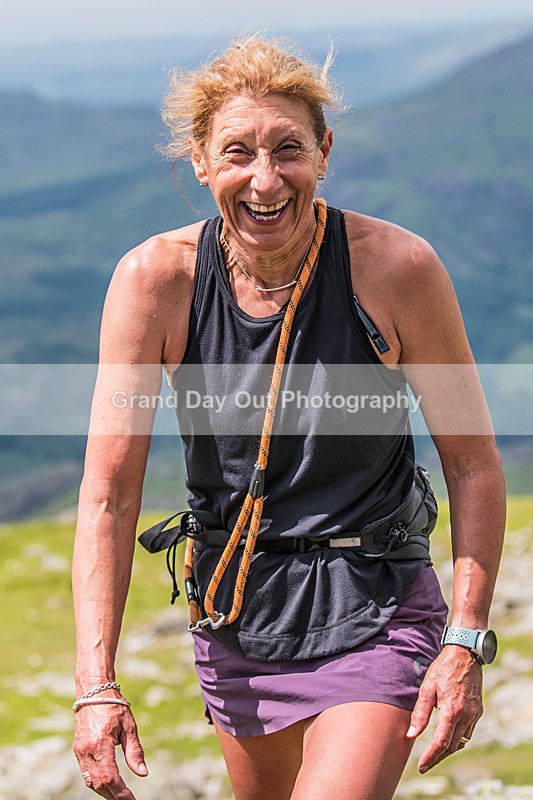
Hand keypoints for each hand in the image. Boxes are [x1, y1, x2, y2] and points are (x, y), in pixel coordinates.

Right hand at [73, 703, 147, 798]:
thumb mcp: (129, 726)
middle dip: (113, 795)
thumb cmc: (114, 706)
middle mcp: (86, 751)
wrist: (93, 692)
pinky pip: (86, 772)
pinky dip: (97, 781)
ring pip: (90, 781)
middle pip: (98, 784)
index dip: (121, 793)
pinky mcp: (78, 750)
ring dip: (104, 791)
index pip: (110, 778)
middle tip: (127, 799)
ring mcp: (80, 751)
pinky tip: (108, 782)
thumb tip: (143, 774)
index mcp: (100, 745)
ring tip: (119, 795)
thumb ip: (135, 751)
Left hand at [406, 646, 482, 772]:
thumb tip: (411, 734)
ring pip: (461, 741)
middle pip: (452, 746)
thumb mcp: (427, 687)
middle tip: (425, 765)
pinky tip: (448, 737)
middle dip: (438, 758)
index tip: (422, 767)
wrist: (465, 654)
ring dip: (448, 750)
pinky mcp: (478, 710)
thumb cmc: (443, 668)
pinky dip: (457, 739)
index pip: (441, 743)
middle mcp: (466, 715)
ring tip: (434, 754)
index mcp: (452, 710)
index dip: (431, 757)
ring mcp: (474, 714)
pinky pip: (468, 732)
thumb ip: (420, 713)